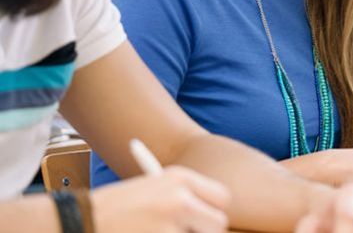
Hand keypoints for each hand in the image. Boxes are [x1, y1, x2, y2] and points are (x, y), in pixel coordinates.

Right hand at [92, 166, 229, 232]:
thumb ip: (185, 199)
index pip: (222, 197)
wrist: (77, 220)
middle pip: (219, 223)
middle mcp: (179, 199)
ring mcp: (170, 226)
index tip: (205, 220)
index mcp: (179, 178)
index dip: (214, 211)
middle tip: (185, 231)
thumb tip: (217, 220)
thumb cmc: (116, 208)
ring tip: (152, 231)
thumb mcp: (152, 190)